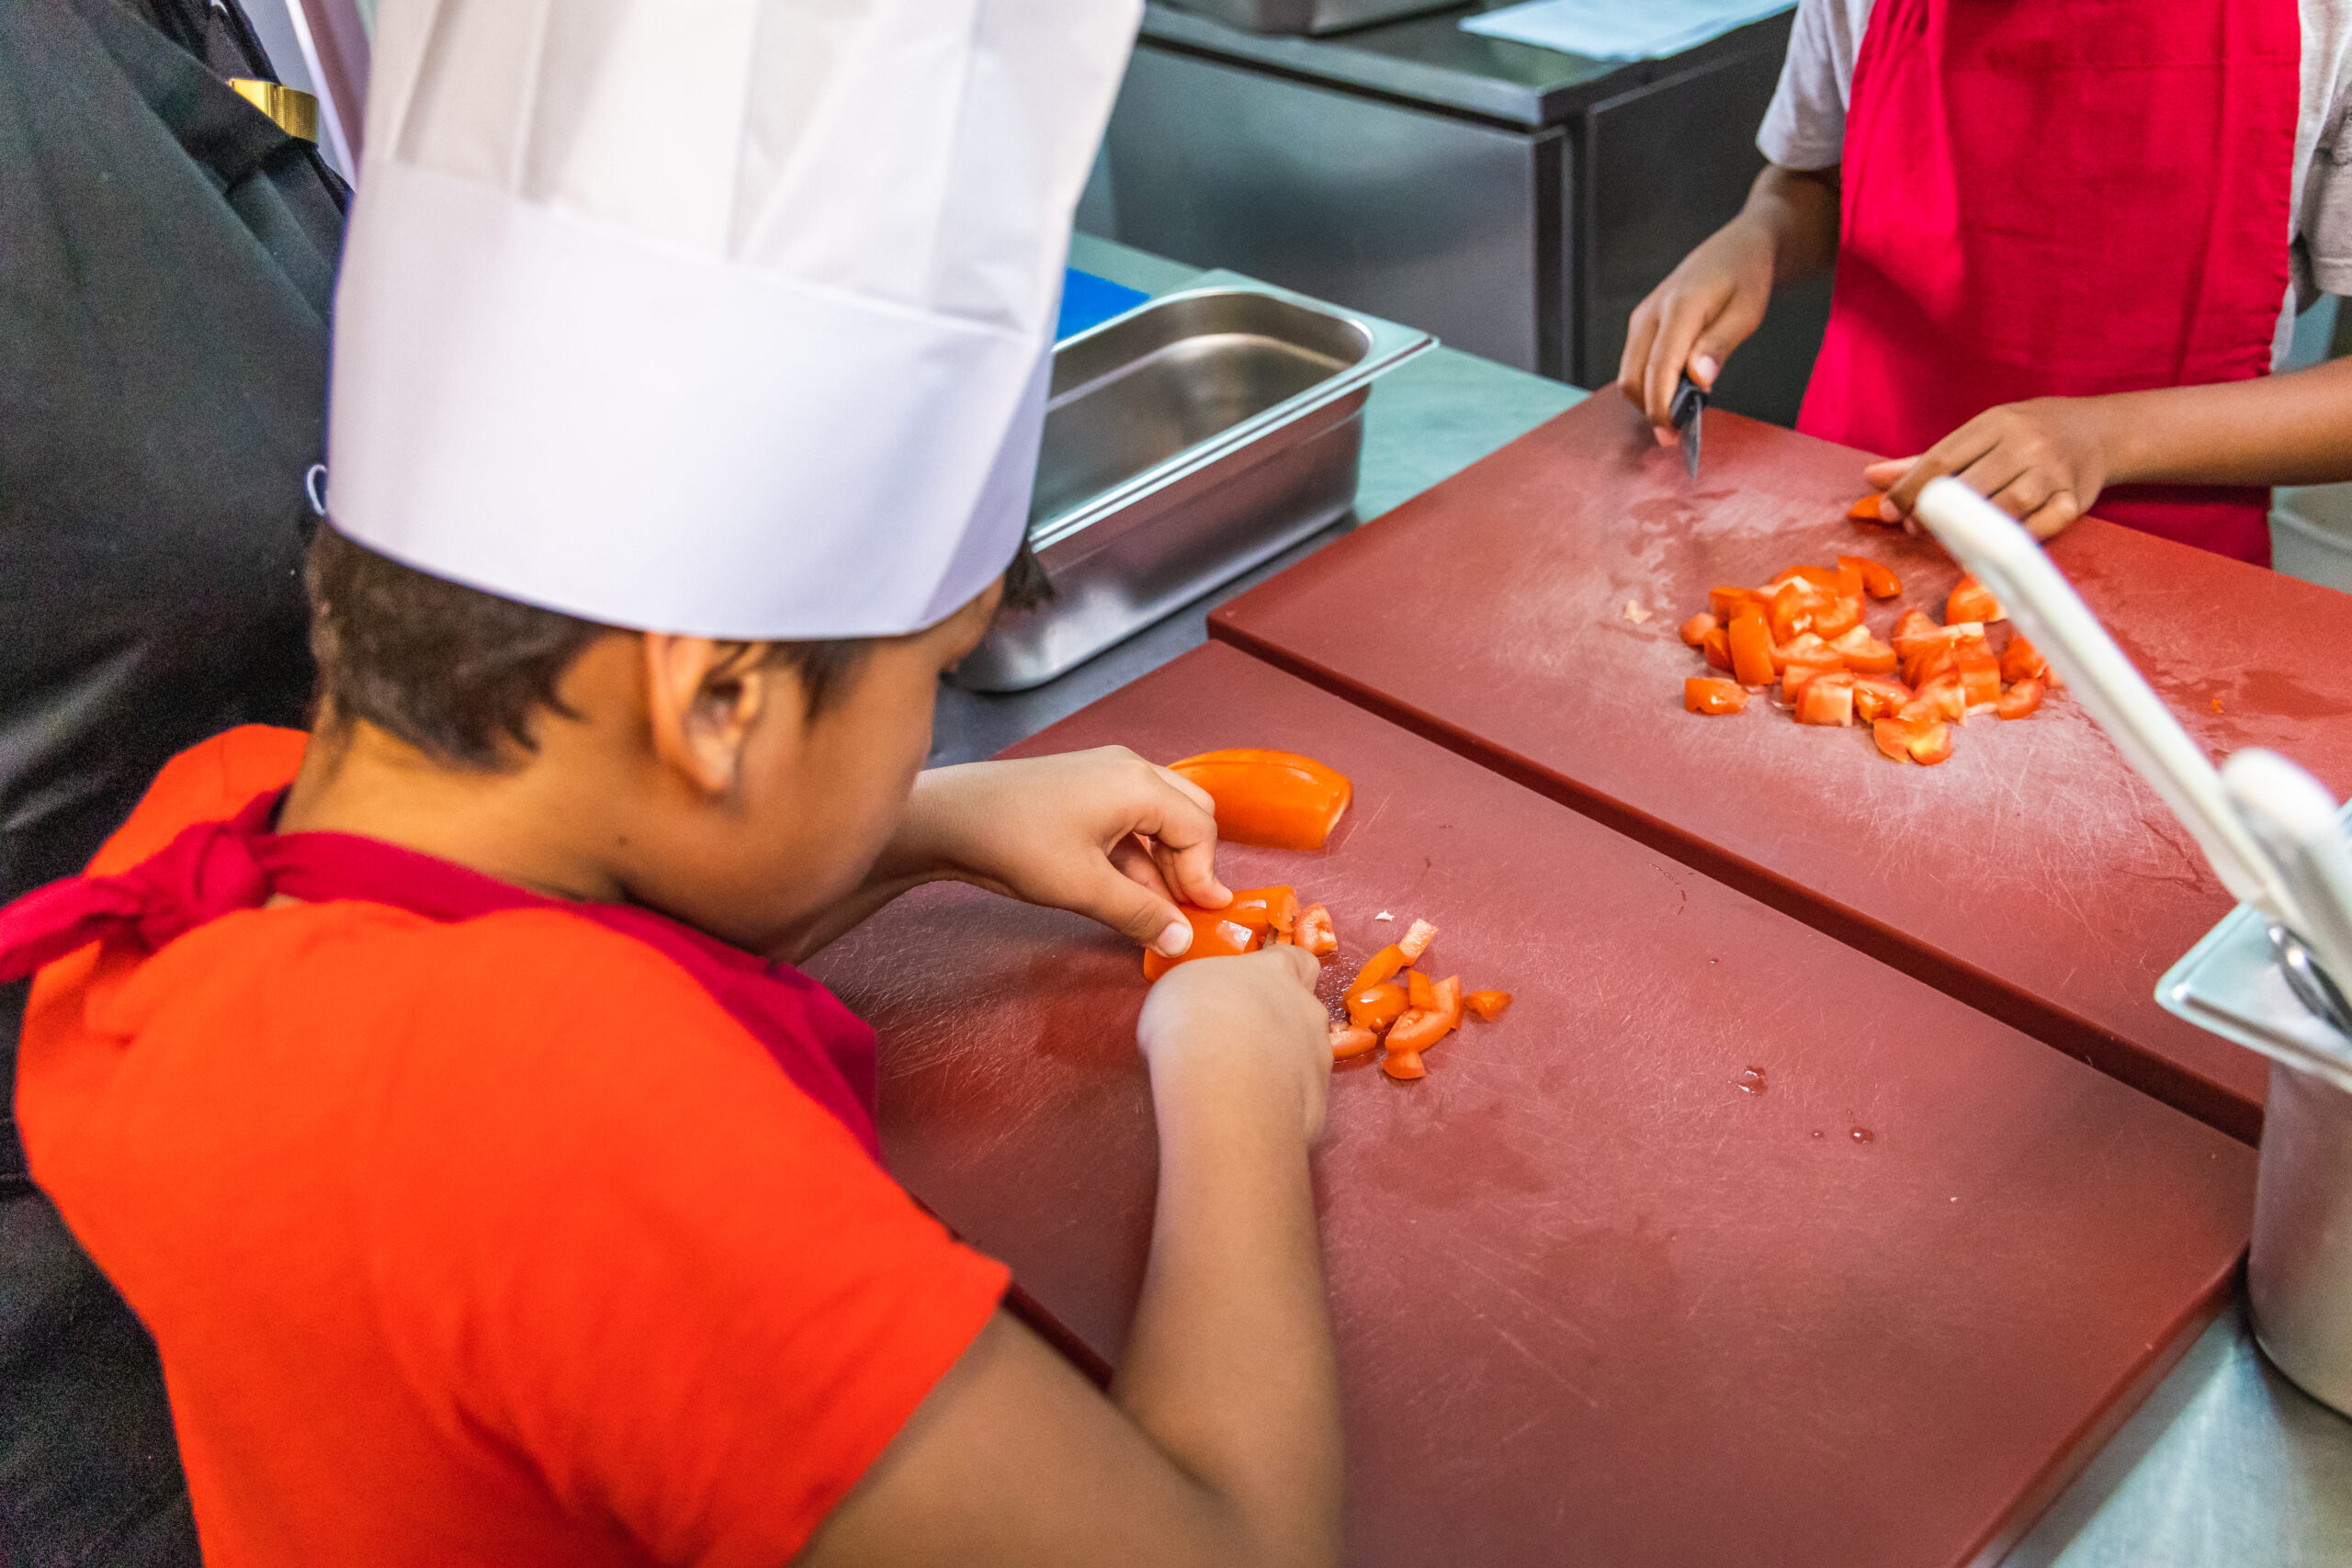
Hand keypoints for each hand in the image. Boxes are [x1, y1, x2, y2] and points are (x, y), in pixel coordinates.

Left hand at [897, 748, 1229, 959]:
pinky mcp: (1082, 788)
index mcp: (1138, 784)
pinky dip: (1135, 854)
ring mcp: (1104, 775)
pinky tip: (1127, 891)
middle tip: (1184, 908)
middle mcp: (1129, 770)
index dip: (1203, 877)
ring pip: (1158, 818)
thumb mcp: (1083, 888)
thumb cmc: (1014, 843)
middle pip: (1188, 814)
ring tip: (1155, 910)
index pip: (1199, 830)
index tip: (1199, 916)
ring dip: (1162, 863)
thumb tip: (1180, 940)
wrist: (948, 818)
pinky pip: (1128, 819)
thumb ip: (1140, 914)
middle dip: (1191, 863)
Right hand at [1137, 944, 1331, 1143]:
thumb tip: (1200, 1004)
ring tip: (1236, 1081)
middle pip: (1301, 1011)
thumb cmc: (1193, 1019)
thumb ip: (1206, 990)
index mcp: (1276, 972)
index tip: (1258, 987)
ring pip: (1303, 1056)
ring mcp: (1317, 1056)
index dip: (1282, 974)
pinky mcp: (1317, 1100)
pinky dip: (1277, 1102)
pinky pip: (1298, 1098)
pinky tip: (1246, 1109)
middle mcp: (1306, 1010)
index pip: (1297, 960)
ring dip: (1277, 1065)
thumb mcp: (1181, 985)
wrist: (1219, 1086)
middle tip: (1237, 1040)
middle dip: (1276, 1025)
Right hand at [1617, 215, 1776, 434]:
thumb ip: (1719, 345)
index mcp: (1680, 307)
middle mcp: (1652, 312)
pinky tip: (1675, 391)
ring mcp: (1643, 316)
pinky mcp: (1643, 322)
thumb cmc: (1748, 277)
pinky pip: (1635, 362)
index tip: (1671, 435)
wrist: (1739, 246)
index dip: (1661, 406)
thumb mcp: (1747, 312)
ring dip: (1648, 398)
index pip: (1659, 367)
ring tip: (1681, 413)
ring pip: (1628, 373)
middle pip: (1632, 376)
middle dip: (1650, 409)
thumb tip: (1698, 380)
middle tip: (1678, 433)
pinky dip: (1648, 384)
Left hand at [1864, 397, 2118, 540]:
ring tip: (1948, 540)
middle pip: (1970, 488)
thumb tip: (1872, 478)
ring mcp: (2053, 474)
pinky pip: (2039, 530)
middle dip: (1935, 516)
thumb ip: (1927, 460)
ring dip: (1969, 534)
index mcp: (1996, 423)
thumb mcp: (1980, 434)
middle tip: (1916, 528)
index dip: (1909, 490)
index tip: (1888, 511)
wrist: (2099, 431)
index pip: (1941, 460)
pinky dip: (2011, 543)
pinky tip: (1990, 548)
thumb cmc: (2026, 435)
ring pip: (2003, 512)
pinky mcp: (2075, 501)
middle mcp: (2027, 445)